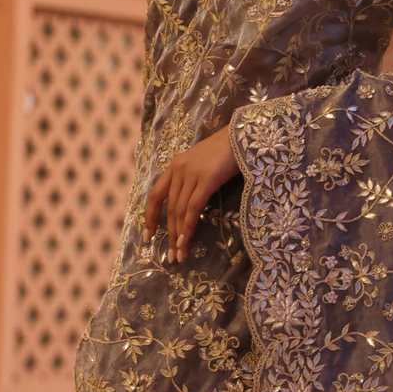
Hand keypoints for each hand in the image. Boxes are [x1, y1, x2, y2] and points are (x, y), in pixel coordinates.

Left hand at [144, 126, 238, 263]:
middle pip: (169, 208)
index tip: (149, 235)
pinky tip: (186, 241)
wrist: (243, 135)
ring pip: (180, 211)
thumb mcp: (203, 165)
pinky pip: (193, 208)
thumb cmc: (227, 151)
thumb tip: (190, 208)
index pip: (156, 195)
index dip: (150, 216)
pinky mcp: (206, 179)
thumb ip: (193, 181)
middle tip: (170, 256)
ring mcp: (192, 173)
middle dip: (168, 234)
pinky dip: (188, 227)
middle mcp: (179, 169)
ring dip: (179, 236)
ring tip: (179, 255)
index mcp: (175, 165)